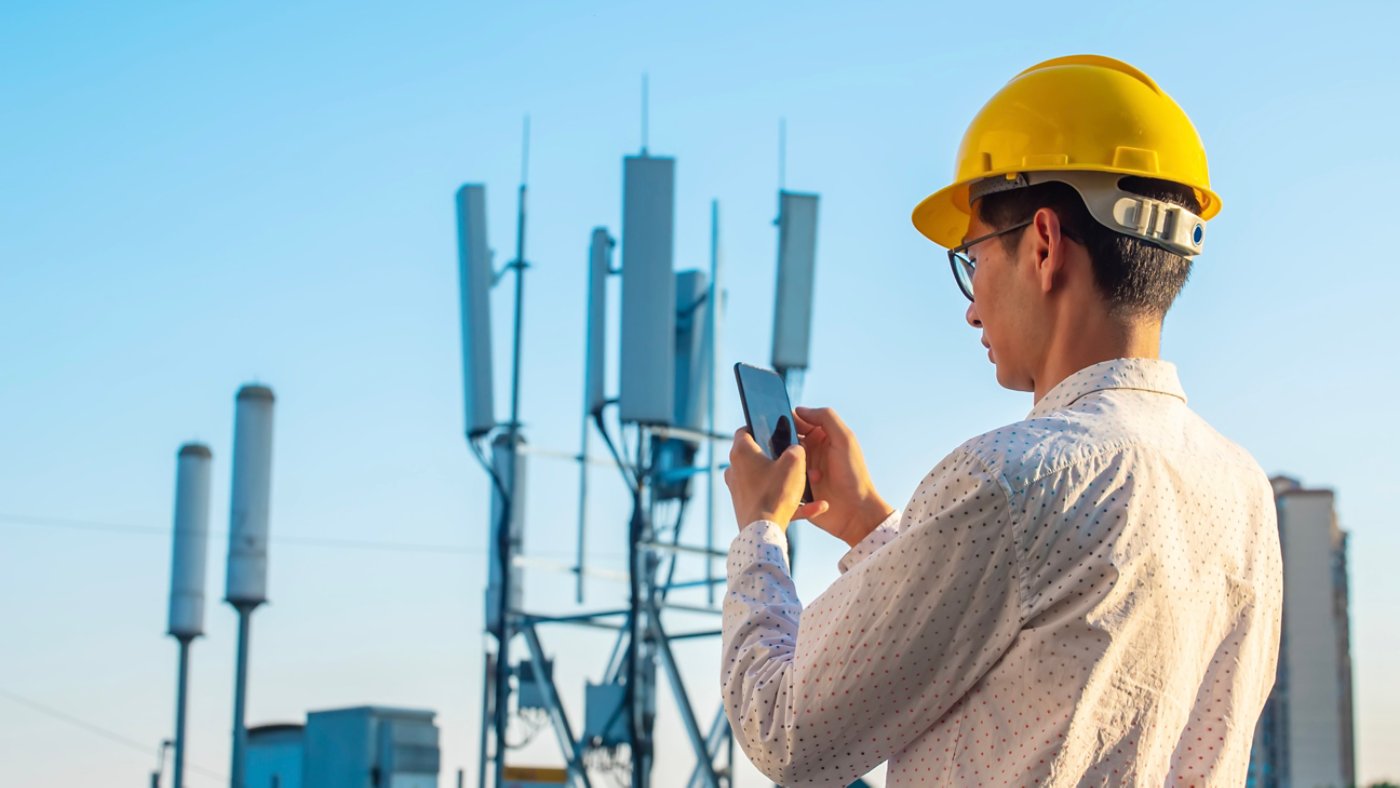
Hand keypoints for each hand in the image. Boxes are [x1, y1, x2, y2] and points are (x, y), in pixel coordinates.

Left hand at [724, 427, 829, 530]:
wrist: (764, 531)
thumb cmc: (776, 493)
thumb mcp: (794, 463)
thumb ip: (797, 449)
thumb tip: (796, 449)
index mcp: (741, 452)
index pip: (746, 429)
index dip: (762, 426)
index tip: (778, 430)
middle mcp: (735, 469)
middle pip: (758, 455)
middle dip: (780, 457)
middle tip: (797, 458)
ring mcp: (738, 489)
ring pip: (767, 479)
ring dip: (787, 481)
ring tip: (810, 485)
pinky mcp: (745, 506)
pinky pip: (770, 498)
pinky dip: (789, 501)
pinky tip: (815, 507)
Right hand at [792, 406, 894, 546]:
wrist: (854, 513)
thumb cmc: (853, 475)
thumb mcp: (845, 440)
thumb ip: (826, 418)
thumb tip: (799, 410)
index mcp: (822, 437)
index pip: (798, 421)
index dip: (785, 419)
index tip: (772, 421)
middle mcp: (811, 451)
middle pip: (785, 440)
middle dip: (779, 442)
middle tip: (778, 448)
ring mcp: (802, 470)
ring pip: (781, 459)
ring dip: (784, 463)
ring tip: (793, 469)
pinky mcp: (796, 487)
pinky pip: (782, 478)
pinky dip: (782, 478)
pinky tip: (786, 482)